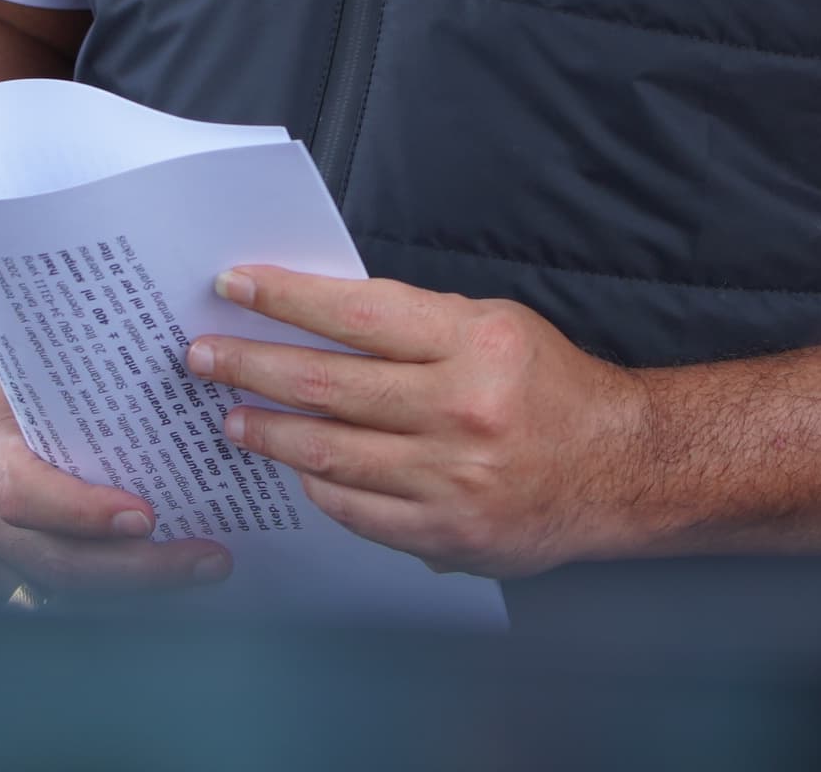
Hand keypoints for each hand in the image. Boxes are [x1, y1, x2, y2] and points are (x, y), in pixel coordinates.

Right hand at [0, 360, 231, 597]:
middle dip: (137, 568)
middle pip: (55, 560)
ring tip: (206, 572)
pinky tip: (172, 580)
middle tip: (210, 560)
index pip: (25, 495)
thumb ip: (102, 374)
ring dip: (139, 589)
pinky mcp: (3, 574)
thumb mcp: (49, 360)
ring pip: (64, 590)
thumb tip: (192, 359)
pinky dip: (120, 593)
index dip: (83, 512)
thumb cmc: (28, 374)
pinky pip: (64, 597)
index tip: (148, 517)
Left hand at [190, 264, 650, 578]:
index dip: (288, 297)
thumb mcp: (499, 327)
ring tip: (231, 417)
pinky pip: (354, 509)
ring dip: (267, 431)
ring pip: (328, 453)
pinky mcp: (443, 536)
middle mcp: (461, 409)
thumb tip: (323, 318)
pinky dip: (317, 485)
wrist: (619, 469)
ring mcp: (449, 479)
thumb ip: (419, 326)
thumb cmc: (553, 388)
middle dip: (251, 365)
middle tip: (201, 355)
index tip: (235, 285)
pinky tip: (294, 466)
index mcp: (477, 343)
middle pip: (328, 384)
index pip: (358, 313)